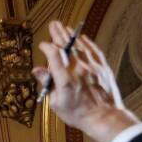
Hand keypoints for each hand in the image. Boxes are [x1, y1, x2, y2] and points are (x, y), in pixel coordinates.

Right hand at [33, 19, 141, 141]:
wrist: (104, 117)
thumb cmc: (78, 114)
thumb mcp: (56, 103)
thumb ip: (47, 84)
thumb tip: (38, 70)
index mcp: (65, 79)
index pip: (54, 56)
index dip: (47, 47)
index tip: (42, 45)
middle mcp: (78, 70)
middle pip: (67, 47)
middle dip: (59, 34)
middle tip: (54, 24)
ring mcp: (92, 67)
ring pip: (80, 46)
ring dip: (72, 36)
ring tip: (66, 27)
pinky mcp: (102, 68)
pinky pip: (94, 51)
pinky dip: (88, 43)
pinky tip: (83, 38)